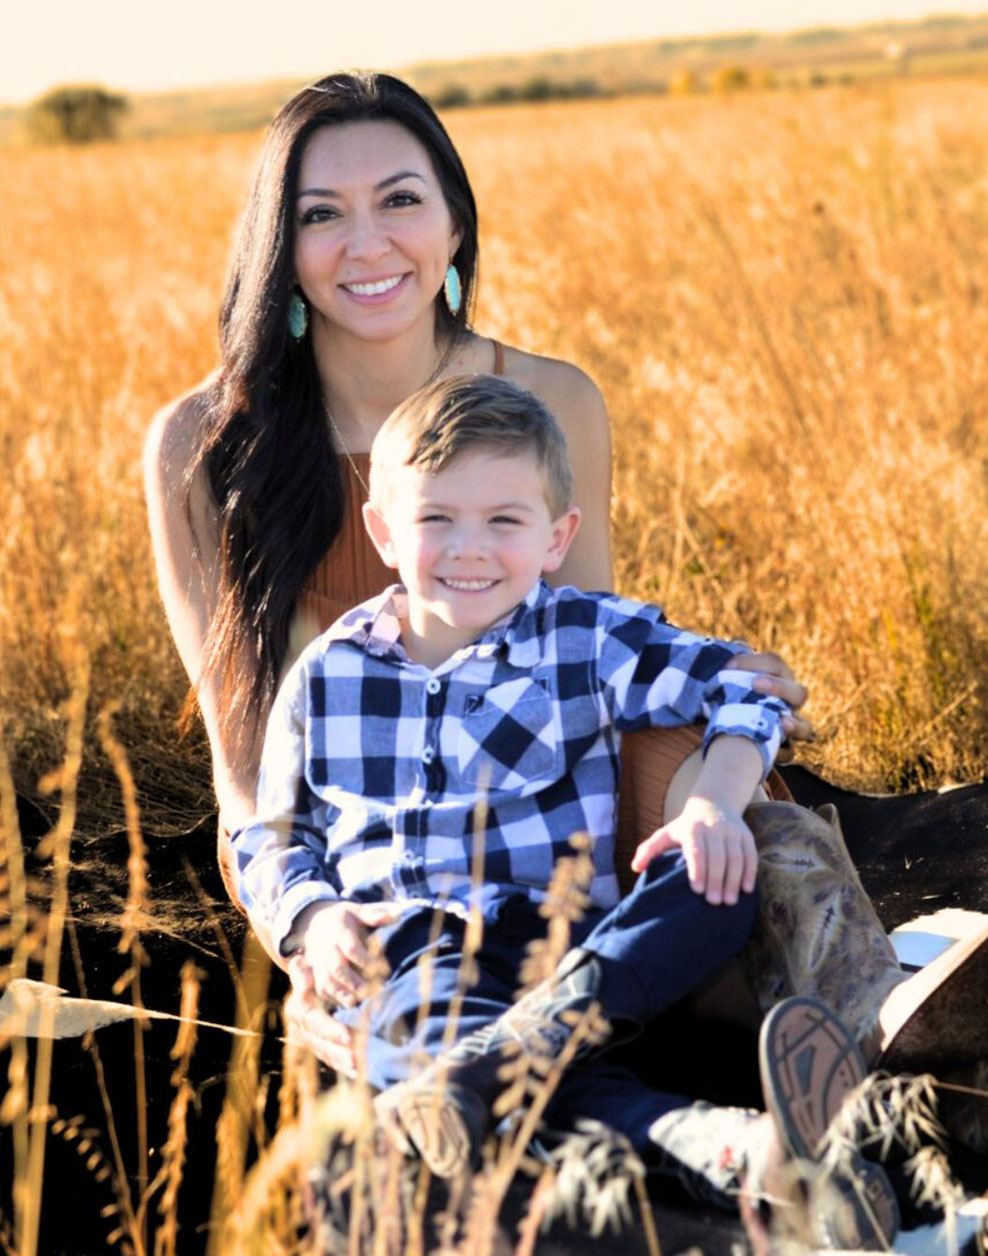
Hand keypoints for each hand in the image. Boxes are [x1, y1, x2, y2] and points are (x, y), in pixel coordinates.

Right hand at [284, 965, 357, 1075]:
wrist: (308, 976)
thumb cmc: (311, 968)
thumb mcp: (304, 966)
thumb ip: (301, 971)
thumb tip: (304, 979)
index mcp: (297, 1009)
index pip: (314, 1022)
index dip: (330, 1030)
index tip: (349, 1036)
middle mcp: (300, 1028)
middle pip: (319, 1042)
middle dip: (338, 1051)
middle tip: (357, 1058)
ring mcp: (308, 1039)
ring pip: (325, 1053)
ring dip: (342, 1062)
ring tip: (360, 1068)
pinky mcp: (317, 1046)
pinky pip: (329, 1058)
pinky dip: (342, 1066)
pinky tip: (358, 1072)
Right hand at [296, 900, 403, 1007]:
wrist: (315, 921)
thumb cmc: (343, 918)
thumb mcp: (356, 911)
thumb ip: (373, 914)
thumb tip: (394, 916)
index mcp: (338, 930)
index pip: (351, 948)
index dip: (365, 960)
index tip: (382, 968)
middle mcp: (325, 947)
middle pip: (336, 968)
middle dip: (353, 981)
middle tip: (370, 992)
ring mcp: (318, 961)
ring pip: (326, 981)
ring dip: (340, 993)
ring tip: (356, 1003)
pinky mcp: (314, 972)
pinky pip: (319, 988)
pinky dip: (331, 998)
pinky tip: (345, 1005)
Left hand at [630, 796, 756, 905]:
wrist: (713, 803)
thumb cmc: (686, 827)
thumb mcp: (666, 834)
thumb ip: (649, 850)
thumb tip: (635, 868)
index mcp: (692, 828)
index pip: (696, 850)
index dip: (698, 870)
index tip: (697, 891)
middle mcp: (714, 828)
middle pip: (718, 856)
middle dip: (716, 880)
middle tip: (714, 902)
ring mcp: (732, 831)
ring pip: (736, 857)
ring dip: (734, 881)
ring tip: (729, 902)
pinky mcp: (746, 835)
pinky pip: (750, 855)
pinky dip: (750, 873)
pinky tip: (746, 890)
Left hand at [728, 651, 814, 749]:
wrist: (720, 728)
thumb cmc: (726, 695)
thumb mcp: (725, 678)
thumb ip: (733, 662)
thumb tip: (739, 642)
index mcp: (777, 680)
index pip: (775, 664)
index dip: (756, 661)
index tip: (728, 665)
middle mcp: (787, 704)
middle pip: (798, 693)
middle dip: (779, 688)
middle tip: (755, 684)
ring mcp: (787, 728)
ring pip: (805, 728)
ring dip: (795, 724)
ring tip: (782, 722)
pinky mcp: (780, 750)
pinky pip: (789, 753)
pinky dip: (783, 752)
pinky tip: (772, 752)